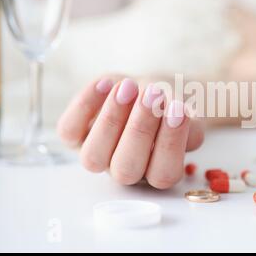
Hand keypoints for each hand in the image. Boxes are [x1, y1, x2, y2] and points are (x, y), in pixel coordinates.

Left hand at [57, 75, 203, 188]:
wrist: (150, 91)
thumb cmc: (171, 105)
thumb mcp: (187, 111)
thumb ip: (187, 120)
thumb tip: (174, 112)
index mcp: (158, 171)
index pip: (163, 173)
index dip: (170, 143)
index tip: (180, 109)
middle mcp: (126, 171)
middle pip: (126, 169)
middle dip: (140, 130)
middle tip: (154, 93)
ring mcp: (97, 156)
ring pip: (93, 157)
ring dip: (111, 120)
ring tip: (129, 86)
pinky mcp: (75, 137)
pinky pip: (68, 130)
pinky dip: (84, 106)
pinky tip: (106, 83)